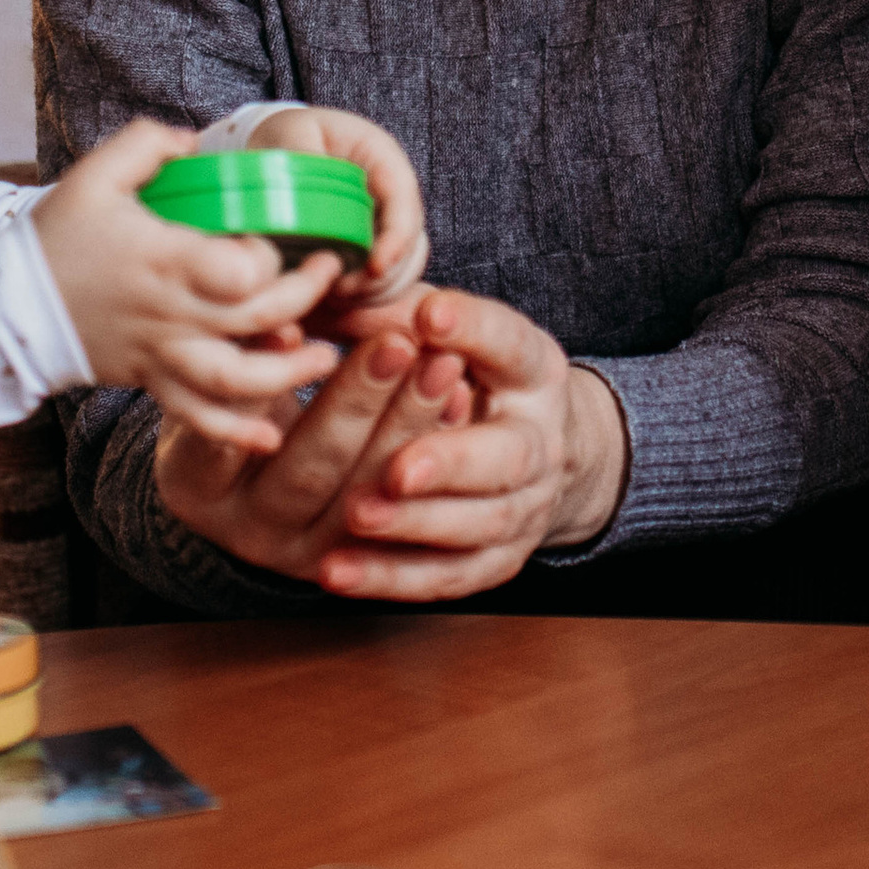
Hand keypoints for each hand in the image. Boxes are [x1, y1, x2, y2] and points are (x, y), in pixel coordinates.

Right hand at [32, 118, 341, 450]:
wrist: (6, 305)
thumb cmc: (56, 235)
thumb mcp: (95, 173)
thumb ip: (148, 143)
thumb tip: (195, 143)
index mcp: (163, 259)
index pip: (239, 270)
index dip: (267, 256)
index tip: (270, 238)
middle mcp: (170, 313)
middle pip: (256, 319)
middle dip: (306, 298)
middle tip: (329, 274)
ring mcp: (162, 354)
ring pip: (237, 379)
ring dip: (289, 373)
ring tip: (325, 357)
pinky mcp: (151, 380)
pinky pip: (198, 416)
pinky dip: (236, 432)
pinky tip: (270, 437)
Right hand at [153, 319, 472, 576]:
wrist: (254, 470)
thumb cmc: (236, 392)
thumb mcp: (226, 370)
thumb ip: (250, 349)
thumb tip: (289, 320)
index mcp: (194, 484)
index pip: (227, 439)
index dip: (265, 387)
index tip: (302, 334)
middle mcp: (245, 530)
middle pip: (308, 468)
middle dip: (358, 401)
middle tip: (398, 342)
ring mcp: (304, 555)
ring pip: (366, 495)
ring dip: (409, 425)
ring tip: (443, 363)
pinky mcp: (361, 560)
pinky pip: (406, 514)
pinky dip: (433, 454)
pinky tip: (460, 405)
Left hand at [243, 106, 429, 302]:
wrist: (286, 147)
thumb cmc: (290, 136)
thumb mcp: (290, 134)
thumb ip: (298, 156)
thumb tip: (301, 191)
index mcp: (380, 156)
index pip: (403, 199)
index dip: (397, 238)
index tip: (374, 268)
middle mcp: (393, 192)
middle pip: (412, 242)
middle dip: (384, 274)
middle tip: (341, 290)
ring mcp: (387, 221)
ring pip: (404, 268)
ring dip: (374, 289)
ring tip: (333, 293)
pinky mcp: (375, 246)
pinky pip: (386, 280)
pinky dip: (366, 296)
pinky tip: (334, 295)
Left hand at [321, 290, 627, 601]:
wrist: (537, 450)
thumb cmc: (471, 371)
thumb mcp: (450, 329)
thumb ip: (398, 309)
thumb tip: (328, 290)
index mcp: (532, 369)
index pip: (510, 346)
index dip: (473, 330)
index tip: (429, 314)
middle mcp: (540, 441)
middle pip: (506, 457)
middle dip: (450, 461)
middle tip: (398, 467)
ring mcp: (525, 507)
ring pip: (477, 524)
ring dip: (416, 525)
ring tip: (357, 516)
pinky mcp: (496, 560)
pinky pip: (446, 577)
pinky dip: (391, 578)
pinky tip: (335, 572)